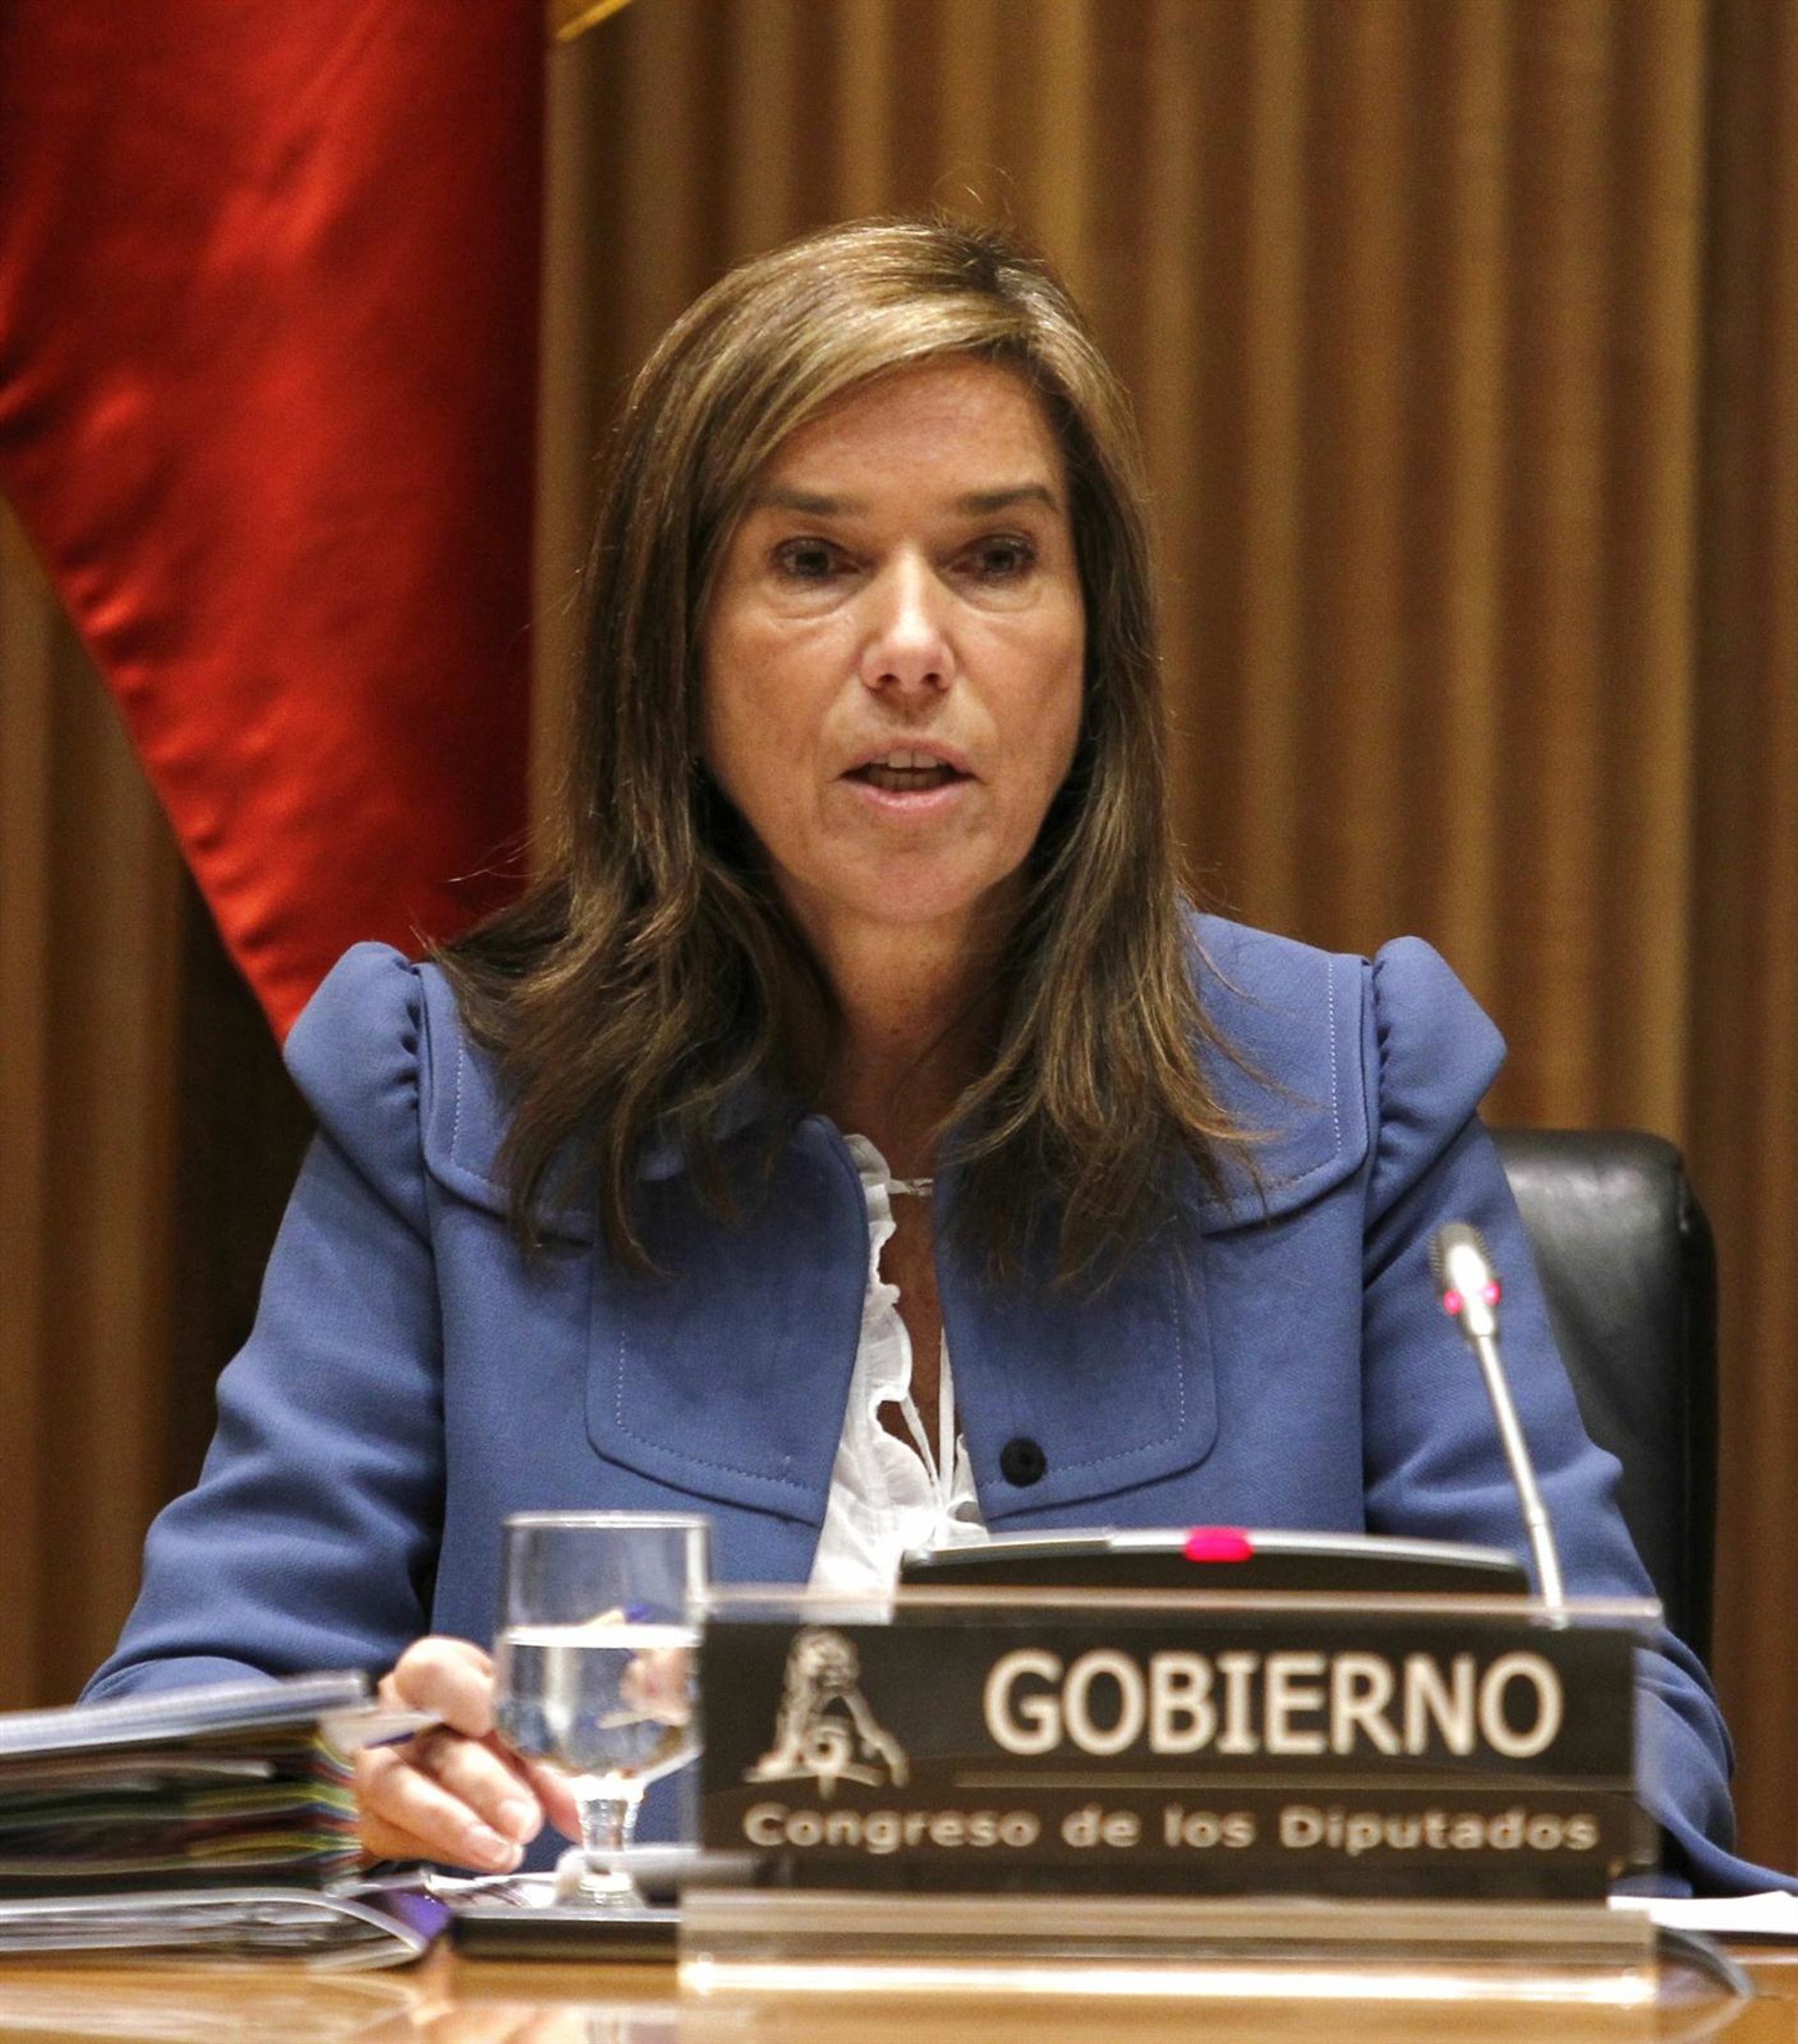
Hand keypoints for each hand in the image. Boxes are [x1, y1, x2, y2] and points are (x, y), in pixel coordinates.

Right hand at [355, 1636, 581, 1870]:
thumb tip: (580, 1815)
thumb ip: (548, 1764)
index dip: (461, 1696)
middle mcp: (396, 1714)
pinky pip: (396, 1834)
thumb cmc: (487, 1728)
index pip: (430, 1669)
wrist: (441, 1757)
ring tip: (503, 1852)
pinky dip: (444, 1848)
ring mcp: (376, 1765)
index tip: (491, 1724)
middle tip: (524, 1821)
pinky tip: (484, 1856)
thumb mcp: (519, 1729)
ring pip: (400, 1790)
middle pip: (430, 1742)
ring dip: (456, 1826)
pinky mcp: (372, 1816)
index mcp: (435, 1672)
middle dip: (482, 1785)